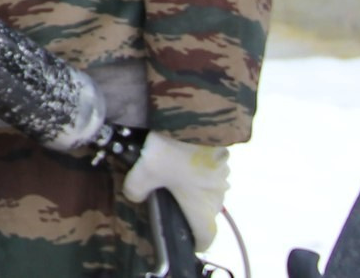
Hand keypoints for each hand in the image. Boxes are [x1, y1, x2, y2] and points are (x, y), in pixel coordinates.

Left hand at [121, 132, 229, 249]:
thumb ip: (136, 190)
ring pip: (210, 191)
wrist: (193, 117)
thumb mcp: (144, 172)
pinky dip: (199, 172)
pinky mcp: (223, 157)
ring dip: (196, 188)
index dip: (196, 242)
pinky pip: (211, 172)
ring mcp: (224, 175)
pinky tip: (182, 160)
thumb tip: (135, 197)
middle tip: (170, 202)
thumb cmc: (171, 153)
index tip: (185, 240)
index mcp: (203, 208)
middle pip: (207, 213)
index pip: (207, 237)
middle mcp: (218, 196)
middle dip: (191, 211)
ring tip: (173, 178)